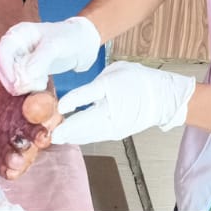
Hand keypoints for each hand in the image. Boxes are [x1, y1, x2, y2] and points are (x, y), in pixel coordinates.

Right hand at [0, 17, 101, 94]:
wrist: (83, 43)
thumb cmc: (70, 37)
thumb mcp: (56, 46)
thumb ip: (40, 59)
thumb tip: (25, 76)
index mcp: (19, 34)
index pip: (2, 53)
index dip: (6, 70)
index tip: (17, 84)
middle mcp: (16, 45)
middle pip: (1, 67)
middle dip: (12, 80)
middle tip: (27, 89)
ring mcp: (21, 58)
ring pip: (10, 77)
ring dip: (20, 85)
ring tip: (40, 84)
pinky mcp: (28, 69)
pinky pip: (20, 82)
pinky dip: (28, 87)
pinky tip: (42, 84)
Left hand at [50, 62, 195, 144]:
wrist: (164, 98)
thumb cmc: (138, 80)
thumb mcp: (114, 73)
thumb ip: (91, 88)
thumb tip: (70, 99)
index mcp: (111, 91)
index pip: (86, 99)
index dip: (69, 104)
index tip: (56, 109)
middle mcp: (112, 113)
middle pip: (83, 125)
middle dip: (64, 129)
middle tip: (47, 131)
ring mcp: (114, 127)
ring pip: (87, 135)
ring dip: (70, 135)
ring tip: (55, 135)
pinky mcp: (116, 134)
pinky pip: (94, 137)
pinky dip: (80, 136)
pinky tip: (70, 135)